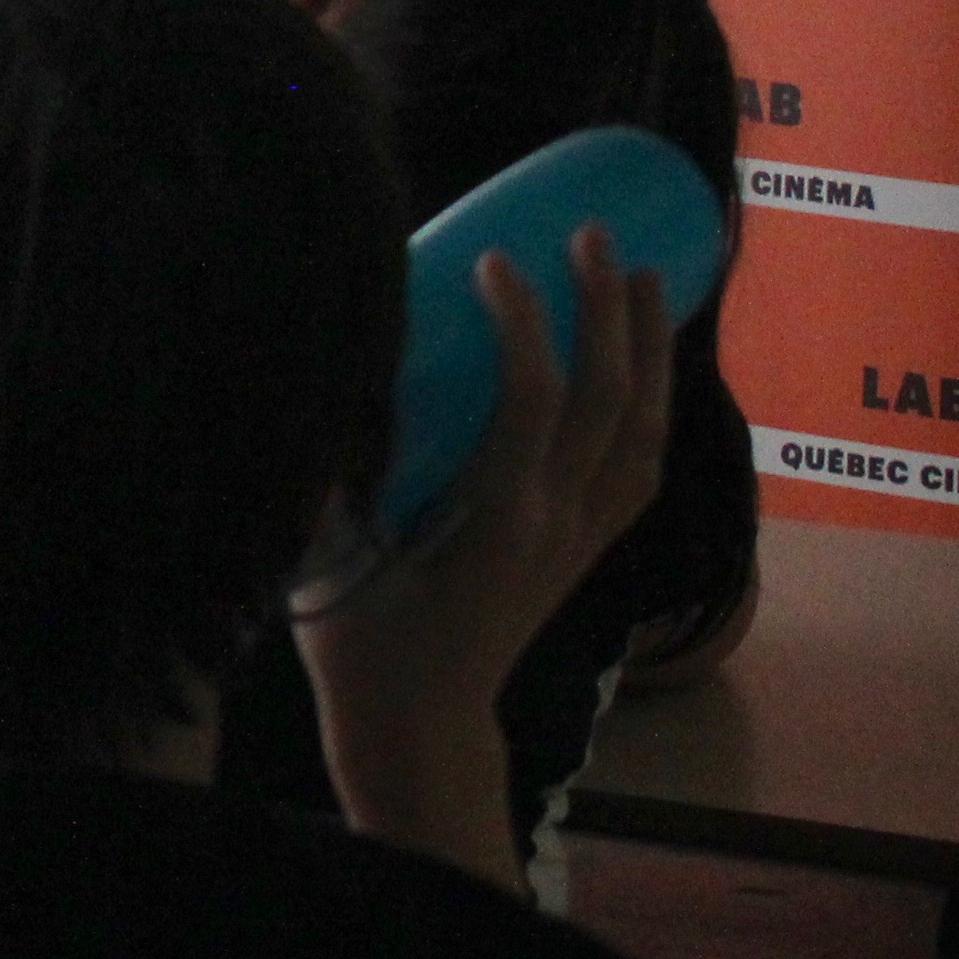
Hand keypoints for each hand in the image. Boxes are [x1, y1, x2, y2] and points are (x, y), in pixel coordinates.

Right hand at [293, 227, 669, 876]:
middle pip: (609, 401)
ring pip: (643, 430)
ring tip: (647, 275)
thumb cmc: (360, 640)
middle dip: (607, 309)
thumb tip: (306, 371)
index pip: (535, 400)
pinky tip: (643, 359)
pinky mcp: (586, 547)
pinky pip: (640, 463)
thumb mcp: (326, 555)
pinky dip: (652, 402)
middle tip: (591, 232)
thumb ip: (324, 472)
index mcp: (497, 520)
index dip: (524, 322)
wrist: (420, 726)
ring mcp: (581, 537)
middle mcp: (556, 523)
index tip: (493, 257)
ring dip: (648, 348)